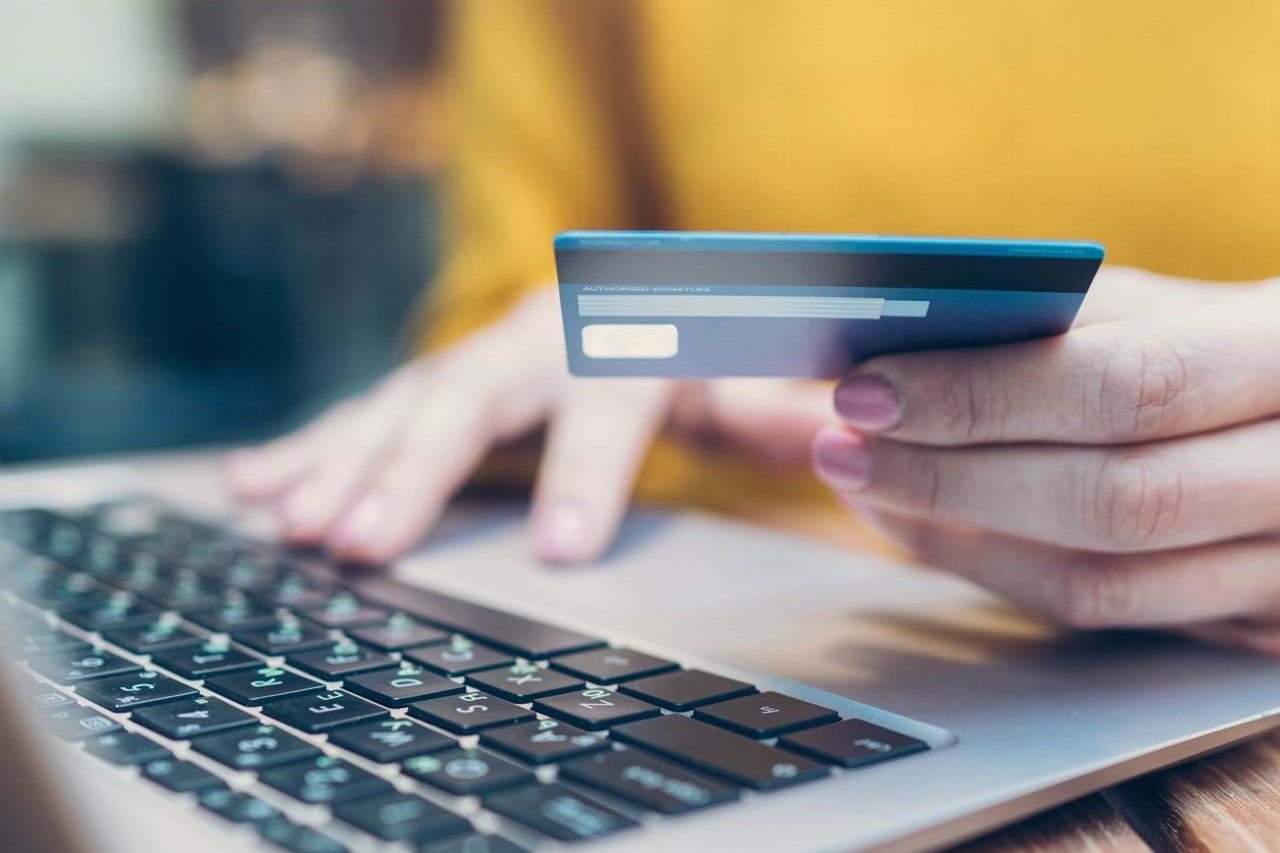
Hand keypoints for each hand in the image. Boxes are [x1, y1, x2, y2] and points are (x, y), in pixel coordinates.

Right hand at [228, 287, 829, 563]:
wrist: (658, 289)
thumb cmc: (711, 344)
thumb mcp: (766, 374)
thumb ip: (796, 408)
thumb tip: (846, 430)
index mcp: (634, 333)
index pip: (609, 398)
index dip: (585, 470)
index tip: (560, 548)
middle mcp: (546, 332)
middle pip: (472, 395)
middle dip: (415, 471)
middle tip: (361, 545)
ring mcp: (486, 353)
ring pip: (403, 401)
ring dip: (340, 463)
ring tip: (287, 523)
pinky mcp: (446, 376)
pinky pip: (372, 408)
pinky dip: (313, 446)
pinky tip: (255, 482)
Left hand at [813, 269, 1279, 653]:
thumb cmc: (1205, 343)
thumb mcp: (1142, 307)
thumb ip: (1028, 322)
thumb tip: (868, 345)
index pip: (1127, 388)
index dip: (984, 397)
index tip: (865, 390)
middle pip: (1112, 502)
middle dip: (950, 479)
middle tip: (838, 447)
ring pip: (1101, 582)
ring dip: (954, 537)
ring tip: (861, 485)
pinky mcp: (1250, 622)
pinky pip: (1100, 614)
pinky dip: (994, 571)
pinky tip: (922, 526)